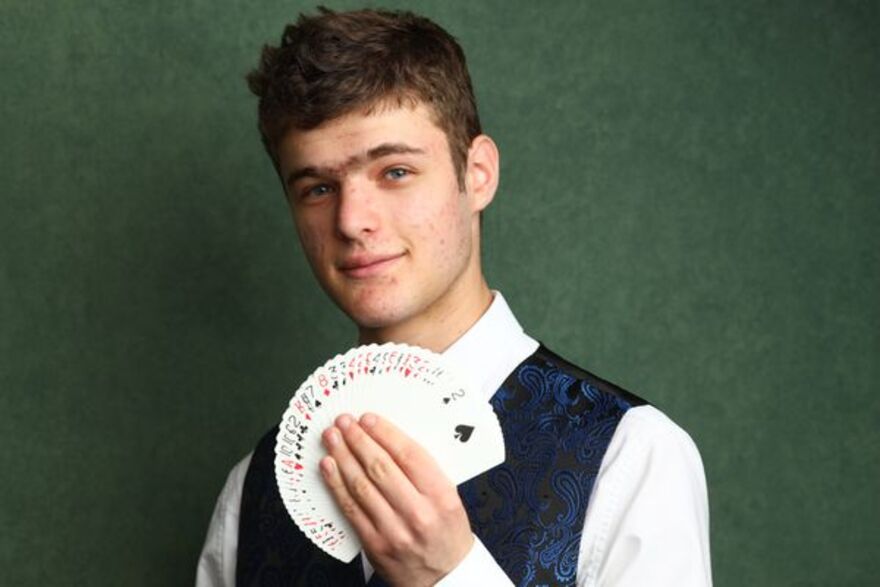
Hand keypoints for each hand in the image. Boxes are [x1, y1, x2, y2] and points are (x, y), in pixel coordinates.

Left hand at [320, 412, 473, 586]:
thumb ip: (425, 472)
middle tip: (345, 422)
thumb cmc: (447, 533)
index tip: (368, 419)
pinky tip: (328, 466)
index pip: (409, 455)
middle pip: (381, 467)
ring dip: (343, 457)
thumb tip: (388, 439)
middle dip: (359, 440)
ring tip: (332, 437)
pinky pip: (351, 508)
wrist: (445, 577)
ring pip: (362, 485)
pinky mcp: (375, 544)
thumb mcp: (449, 498)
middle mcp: (418, 513)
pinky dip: (336, 484)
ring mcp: (394, 530)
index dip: (385, 433)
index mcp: (441, 496)